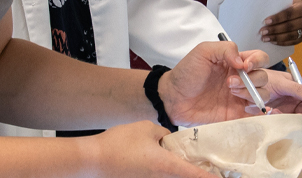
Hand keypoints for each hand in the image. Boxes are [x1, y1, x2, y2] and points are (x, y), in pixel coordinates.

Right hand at [83, 121, 217, 177]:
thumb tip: (168, 141)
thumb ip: (164, 134)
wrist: (92, 161)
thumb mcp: (147, 129)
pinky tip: (161, 161)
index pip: (197, 176)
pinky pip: (159, 177)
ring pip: (172, 177)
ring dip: (180, 171)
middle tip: (209, 169)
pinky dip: (166, 172)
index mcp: (167, 166)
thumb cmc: (119, 144)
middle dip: (198, 173)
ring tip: (187, 163)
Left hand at [159, 41, 301, 125]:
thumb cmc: (186, 73)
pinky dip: (259, 112)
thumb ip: (225, 49)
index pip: (260, 59)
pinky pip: (258, 114)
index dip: (257, 61)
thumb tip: (241, 59)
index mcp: (237, 62)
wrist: (173, 99)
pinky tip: (246, 109)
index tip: (243, 66)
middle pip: (267, 77)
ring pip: (264, 95)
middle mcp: (243, 79)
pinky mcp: (238, 115)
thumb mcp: (203, 52)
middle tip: (231, 83)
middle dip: (254, 80)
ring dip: (251, 94)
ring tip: (230, 94)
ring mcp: (242, 97)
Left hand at [259, 0, 301, 45]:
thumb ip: (278, 5)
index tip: (265, 21)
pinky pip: (292, 42)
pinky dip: (282, 42)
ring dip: (276, 37)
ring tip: (265, 38)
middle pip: (289, 26)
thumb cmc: (289, 4)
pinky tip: (273, 42)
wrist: (300, 9)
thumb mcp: (286, 0)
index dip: (277, 18)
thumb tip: (264, 11)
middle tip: (262, 32)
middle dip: (274, 30)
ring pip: (291, 36)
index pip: (289, 14)